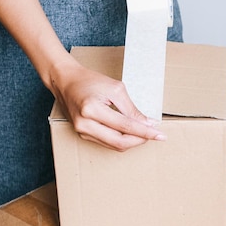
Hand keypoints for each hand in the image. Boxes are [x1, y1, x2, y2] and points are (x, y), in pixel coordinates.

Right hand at [51, 61, 165, 150]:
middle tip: (155, 134)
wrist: (65, 81)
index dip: (145, 132)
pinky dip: (122, 139)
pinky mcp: (82, 135)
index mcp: (92, 110)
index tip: (160, 135)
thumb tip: (148, 123)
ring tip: (145, 133)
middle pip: (120, 142)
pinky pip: (107, 142)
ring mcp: (82, 132)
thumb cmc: (90, 81)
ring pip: (114, 145)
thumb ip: (131, 109)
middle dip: (140, 140)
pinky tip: (131, 133)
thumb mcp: (115, 89)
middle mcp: (85, 124)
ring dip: (132, 141)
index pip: (125, 127)